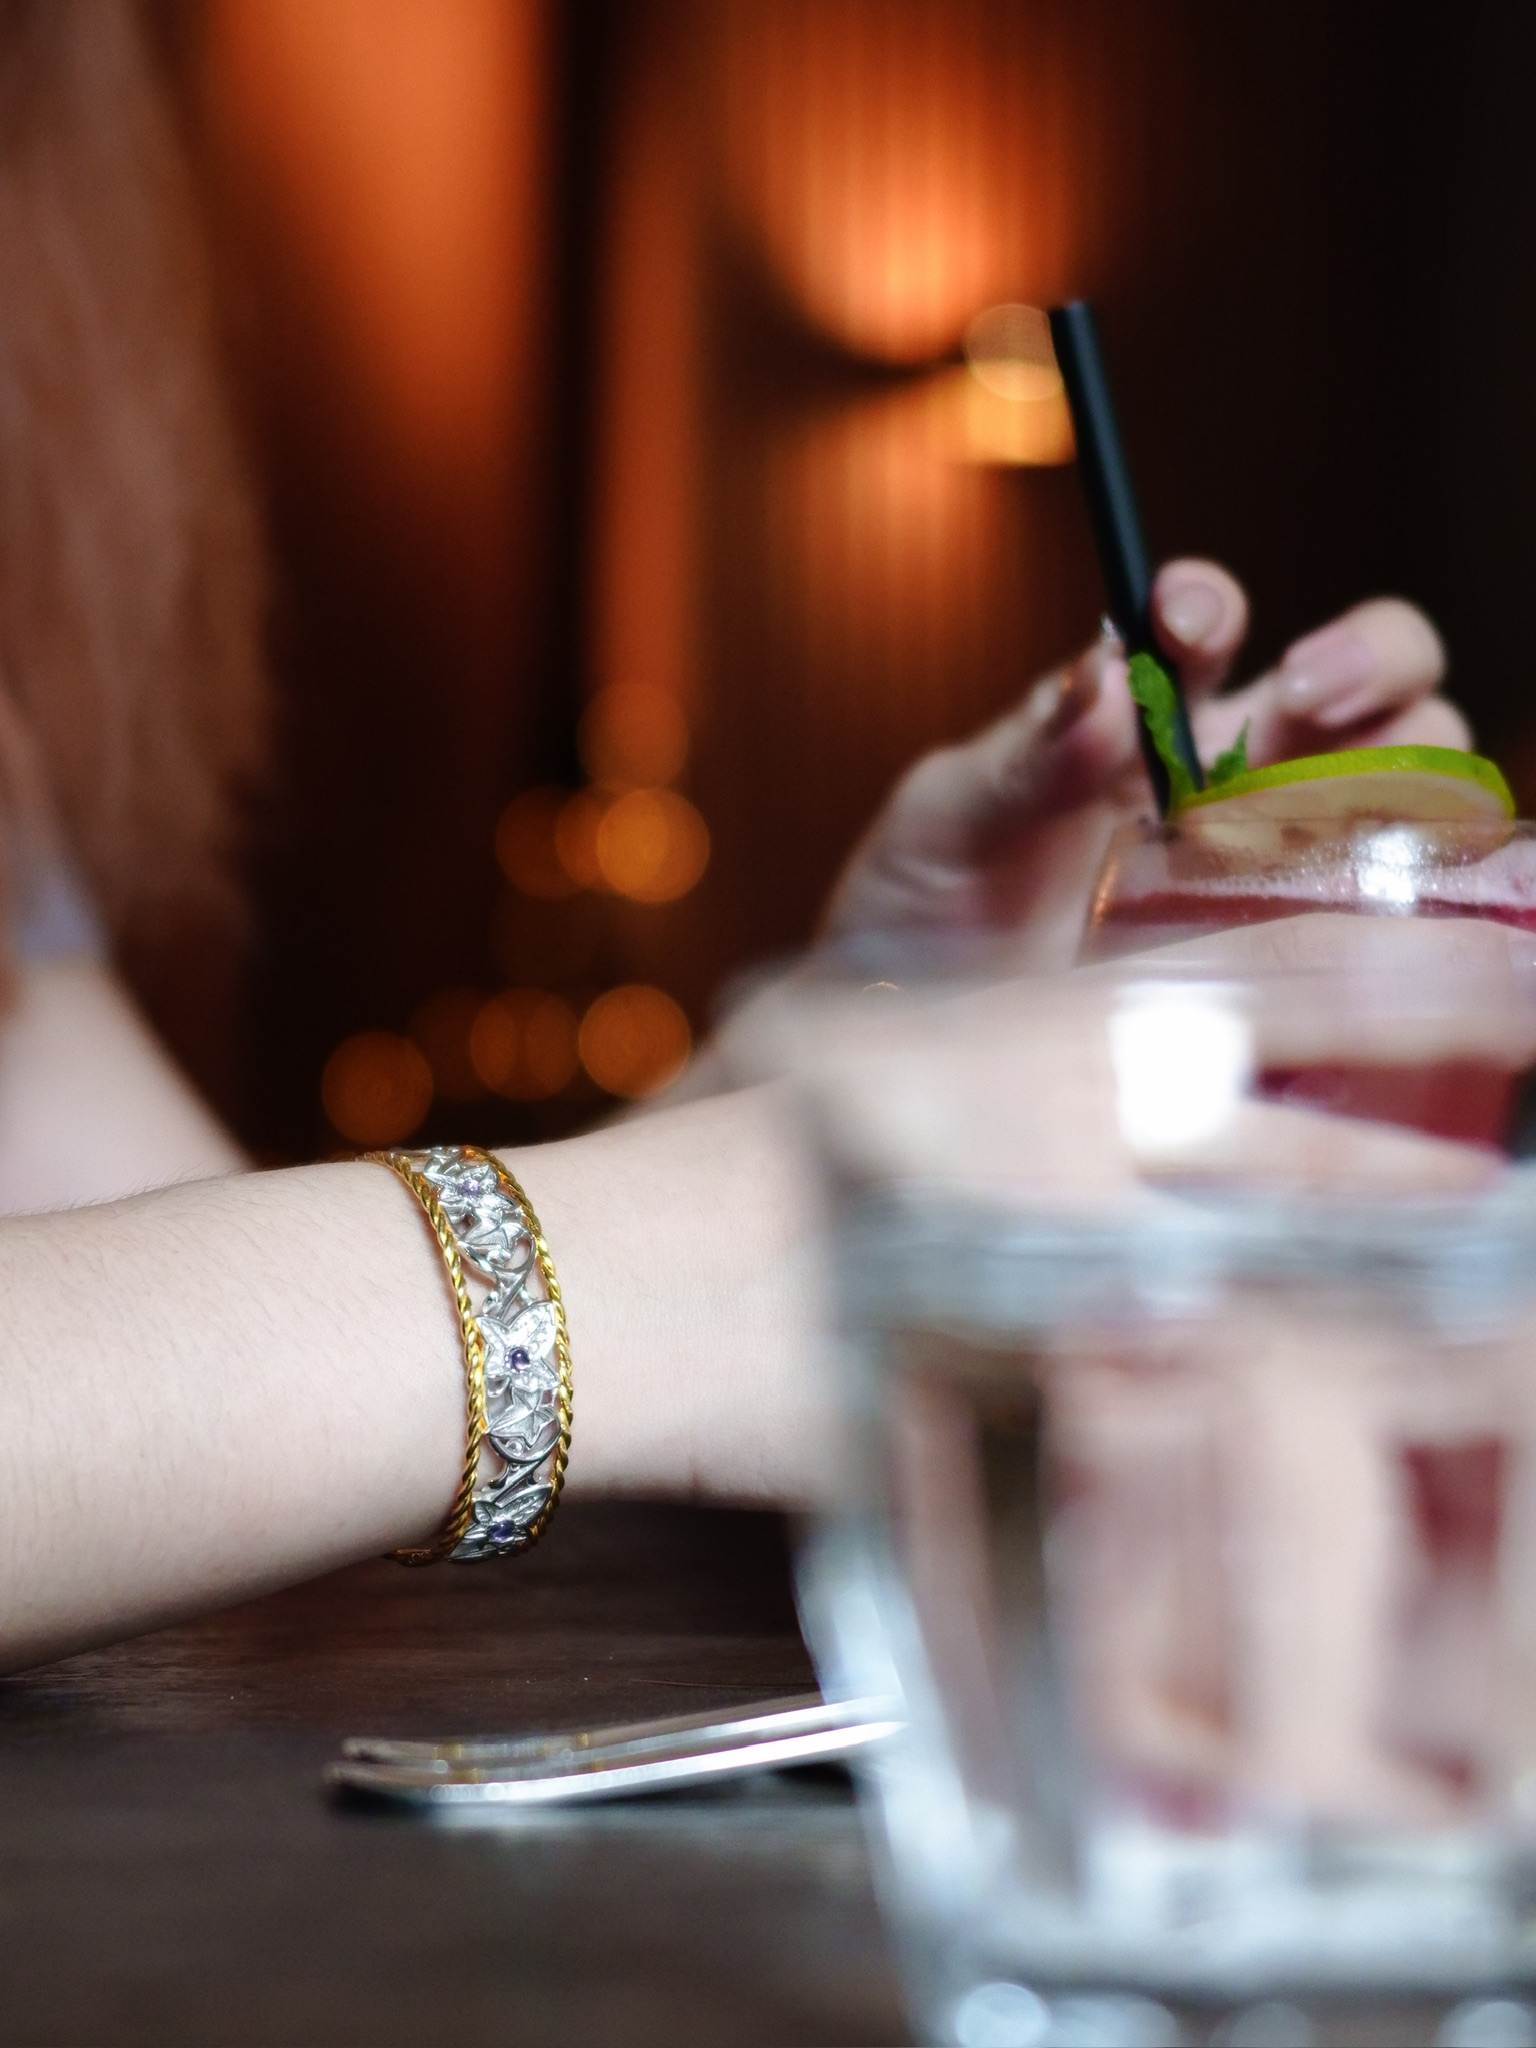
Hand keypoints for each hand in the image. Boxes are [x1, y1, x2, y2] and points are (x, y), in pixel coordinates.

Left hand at [821, 562, 1467, 967]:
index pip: (1210, 630)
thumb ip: (1020, 753)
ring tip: (1335, 806)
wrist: (904, 1042)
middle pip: (1358, 688)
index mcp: (1139, 727)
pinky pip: (1378, 926)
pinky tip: (1348, 922)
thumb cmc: (915, 918)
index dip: (1212, 607)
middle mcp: (1224, 788)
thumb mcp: (943, 822)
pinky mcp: (1285, 972)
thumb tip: (1104, 677)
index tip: (1183, 625)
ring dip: (1406, 774)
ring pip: (1401, 791)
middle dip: (1367, 662)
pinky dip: (1396, 906)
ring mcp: (1266, 880)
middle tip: (1305, 695)